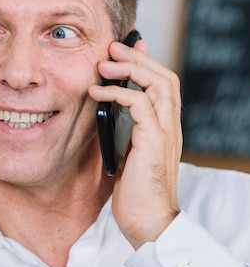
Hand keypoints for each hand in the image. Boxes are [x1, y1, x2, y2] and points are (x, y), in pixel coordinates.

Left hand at [89, 40, 182, 248]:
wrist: (147, 220)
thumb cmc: (134, 190)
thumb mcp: (127, 152)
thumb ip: (124, 130)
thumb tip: (108, 109)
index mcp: (164, 127)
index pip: (163, 84)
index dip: (147, 62)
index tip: (128, 48)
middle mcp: (169, 125)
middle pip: (164, 77)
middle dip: (138, 57)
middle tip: (112, 46)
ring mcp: (165, 132)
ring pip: (159, 84)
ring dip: (130, 68)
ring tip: (103, 63)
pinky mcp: (154, 141)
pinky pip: (140, 104)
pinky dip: (118, 92)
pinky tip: (97, 91)